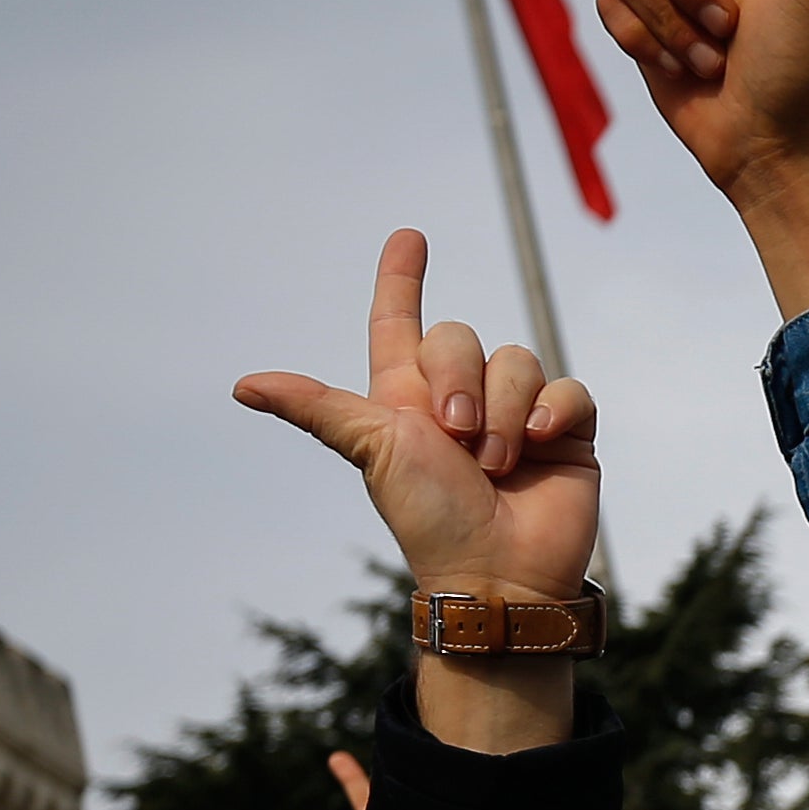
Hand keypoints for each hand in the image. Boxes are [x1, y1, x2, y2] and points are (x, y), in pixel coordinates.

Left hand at [230, 231, 596, 753]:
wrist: (497, 573)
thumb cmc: (428, 518)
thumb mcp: (370, 449)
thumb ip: (316, 408)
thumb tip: (241, 385)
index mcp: (408, 399)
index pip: (400, 322)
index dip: (401, 279)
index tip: (408, 235)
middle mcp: (461, 398)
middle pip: (462, 336)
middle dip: (461, 381)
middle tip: (457, 438)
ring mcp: (516, 414)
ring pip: (517, 360)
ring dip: (503, 412)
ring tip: (497, 463)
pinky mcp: (565, 431)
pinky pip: (567, 388)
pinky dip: (552, 411)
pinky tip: (539, 443)